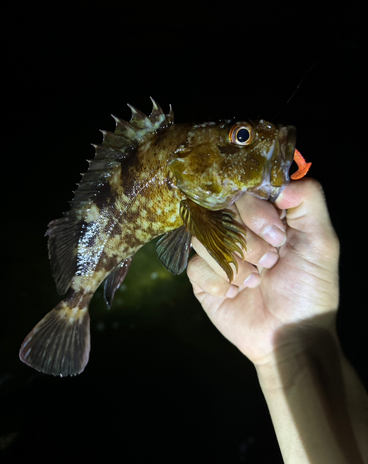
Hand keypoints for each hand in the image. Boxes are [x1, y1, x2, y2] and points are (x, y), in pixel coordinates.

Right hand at [187, 178, 339, 365]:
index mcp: (264, 215)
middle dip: (248, 240)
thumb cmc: (310, 288)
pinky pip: (196, 266)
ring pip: (204, 237)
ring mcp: (218, 252)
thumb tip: (281, 182)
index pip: (243, 189)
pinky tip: (237, 293)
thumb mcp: (321, 241)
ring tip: (256, 280)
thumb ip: (309, 200)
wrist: (290, 335)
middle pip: (220, 211)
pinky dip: (220, 281)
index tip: (275, 233)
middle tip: (271, 261)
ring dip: (235, 263)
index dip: (254, 209)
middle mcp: (238, 229)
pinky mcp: (203, 278)